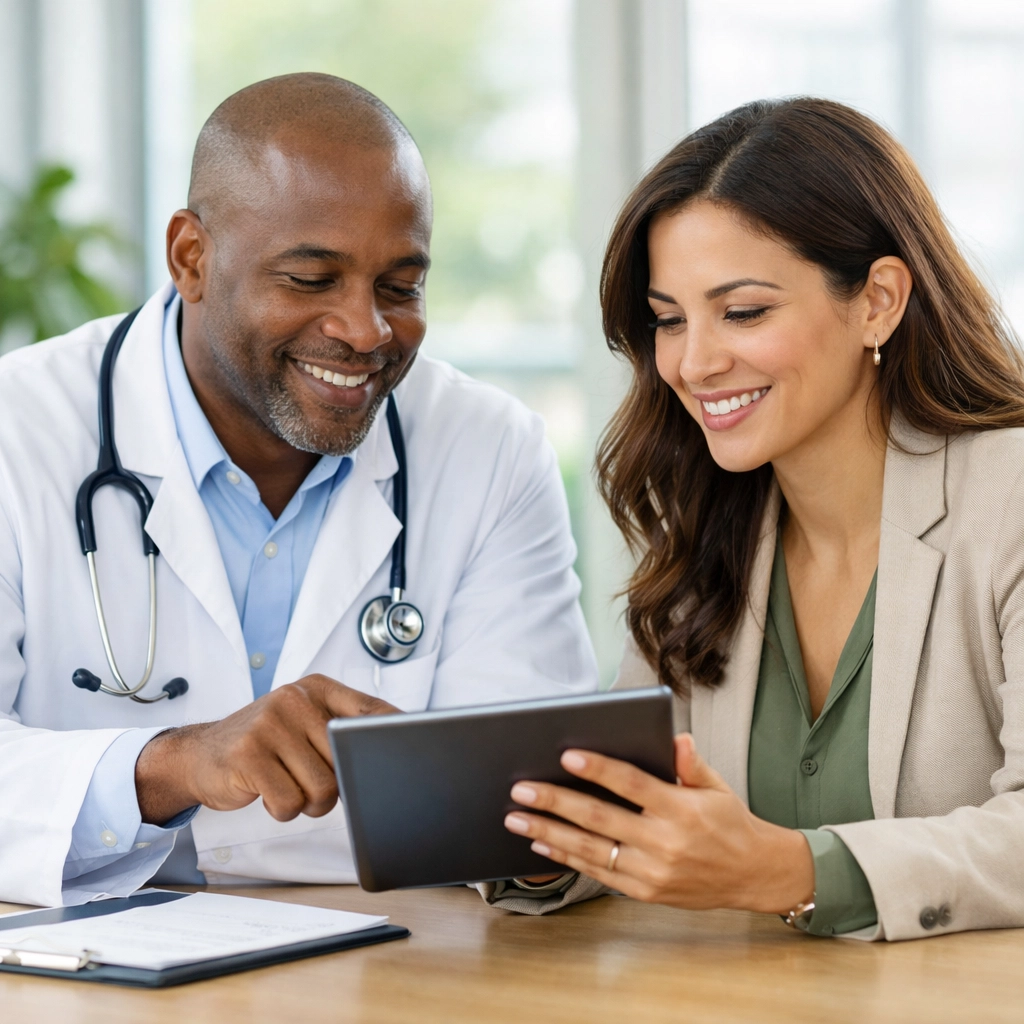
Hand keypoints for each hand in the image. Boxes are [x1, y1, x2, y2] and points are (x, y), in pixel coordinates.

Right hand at [136, 675, 397, 824]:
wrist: (201, 754)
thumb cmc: (266, 744)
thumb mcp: (304, 723)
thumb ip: (343, 731)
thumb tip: (393, 753)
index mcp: (317, 689)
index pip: (371, 711)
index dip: (395, 735)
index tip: (414, 752)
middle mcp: (295, 699)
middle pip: (348, 761)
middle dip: (337, 785)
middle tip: (312, 780)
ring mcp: (269, 724)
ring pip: (322, 788)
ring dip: (308, 802)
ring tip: (287, 784)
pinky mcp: (247, 755)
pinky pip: (289, 803)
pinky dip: (282, 810)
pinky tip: (267, 792)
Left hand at [503, 733, 813, 914]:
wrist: (753, 874)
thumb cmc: (730, 823)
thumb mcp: (716, 787)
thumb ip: (690, 764)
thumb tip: (674, 739)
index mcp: (680, 809)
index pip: (631, 784)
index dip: (598, 769)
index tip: (567, 755)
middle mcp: (664, 842)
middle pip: (599, 818)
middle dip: (555, 801)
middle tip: (521, 788)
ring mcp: (652, 871)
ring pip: (590, 849)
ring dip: (549, 831)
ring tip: (517, 817)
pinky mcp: (645, 892)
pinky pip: (598, 872)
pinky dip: (567, 857)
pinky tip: (542, 843)